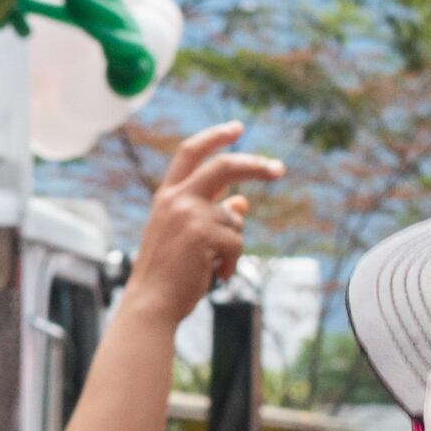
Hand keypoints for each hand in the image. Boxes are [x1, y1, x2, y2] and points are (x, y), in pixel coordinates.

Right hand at [120, 123, 277, 314]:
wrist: (151, 303)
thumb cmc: (168, 273)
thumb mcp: (187, 236)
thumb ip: (211, 214)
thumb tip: (242, 203)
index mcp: (167, 196)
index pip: (190, 152)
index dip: (214, 136)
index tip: (237, 128)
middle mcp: (176, 198)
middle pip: (223, 166)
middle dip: (254, 165)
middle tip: (279, 169)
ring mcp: (188, 214)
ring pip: (234, 219)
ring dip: (231, 245)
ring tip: (212, 266)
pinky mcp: (203, 233)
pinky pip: (236, 241)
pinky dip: (232, 261)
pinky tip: (215, 275)